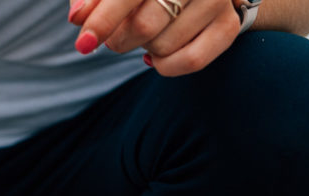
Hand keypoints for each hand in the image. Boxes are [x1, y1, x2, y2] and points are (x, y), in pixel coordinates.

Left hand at [69, 0, 241, 75]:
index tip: (84, 43)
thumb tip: (78, 17)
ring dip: (143, 48)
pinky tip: (156, 54)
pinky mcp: (229, 22)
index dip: (103, 21)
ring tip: (146, 30)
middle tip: (115, 36)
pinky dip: (165, 66)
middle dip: (118, 40)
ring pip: (163, 47)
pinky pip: (191, 61)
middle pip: (144, 27)